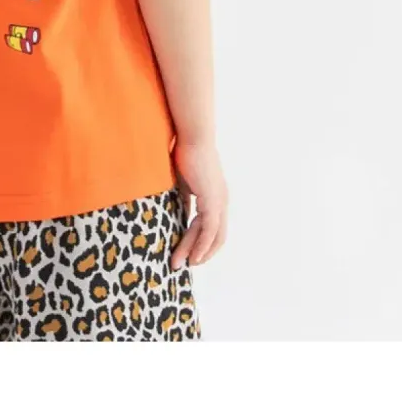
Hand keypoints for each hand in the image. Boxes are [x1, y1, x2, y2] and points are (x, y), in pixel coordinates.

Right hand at [170, 139, 227, 268]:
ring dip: (196, 252)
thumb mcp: (182, 182)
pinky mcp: (213, 201)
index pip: (213, 226)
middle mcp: (222, 201)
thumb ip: (184, 199)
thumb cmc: (184, 152)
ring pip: (211, 236)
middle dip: (201, 253)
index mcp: (216, 195)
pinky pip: (208, 230)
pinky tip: (191, 256)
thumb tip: (180, 215)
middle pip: (216, 236)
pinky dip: (200, 245)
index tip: (189, 253)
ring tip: (179, 264)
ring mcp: (220, 202)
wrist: (191, 137)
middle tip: (186, 265)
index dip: (203, 242)